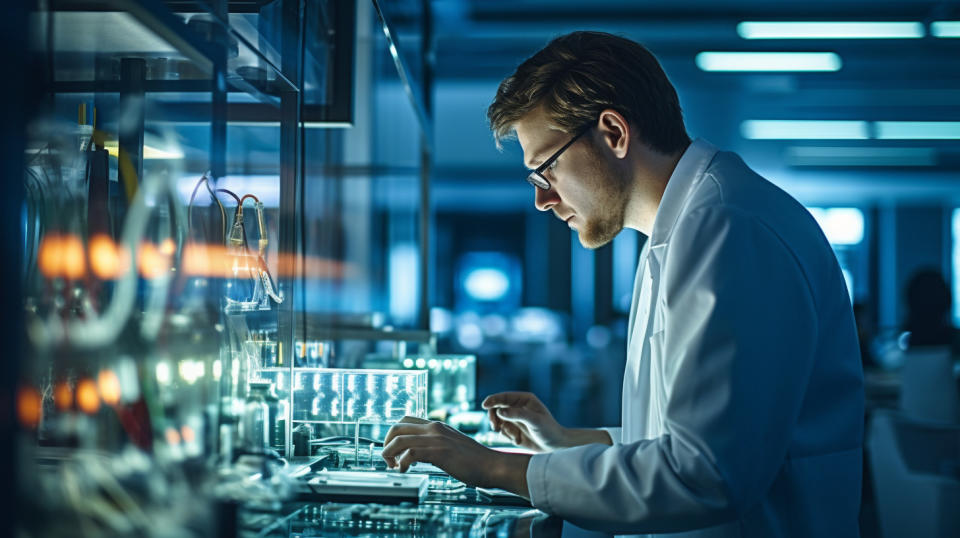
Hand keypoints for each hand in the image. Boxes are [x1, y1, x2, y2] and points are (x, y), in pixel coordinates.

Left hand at [381, 416, 530, 496]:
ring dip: (389, 454)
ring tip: (393, 467)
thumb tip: (419, 456)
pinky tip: (404, 471)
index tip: (393, 451)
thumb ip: (437, 446)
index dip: (394, 435)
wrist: (492, 465)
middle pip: (397, 427)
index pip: (406, 421)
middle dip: (386, 443)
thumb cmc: (475, 461)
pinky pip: (410, 453)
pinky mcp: (439, 452)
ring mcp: (436, 439)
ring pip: (399, 439)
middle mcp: (434, 428)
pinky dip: (402, 463)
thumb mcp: (452, 446)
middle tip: (389, 460)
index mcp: (437, 426)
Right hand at [481, 392, 567, 451]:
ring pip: (498, 421)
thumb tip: (499, 412)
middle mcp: (517, 407)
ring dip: (503, 430)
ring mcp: (514, 418)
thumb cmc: (548, 430)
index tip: (485, 406)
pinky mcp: (513, 430)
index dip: (492, 400)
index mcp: (524, 399)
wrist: (555, 445)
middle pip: (496, 408)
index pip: (503, 397)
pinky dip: (508, 436)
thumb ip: (517, 415)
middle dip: (494, 417)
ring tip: (515, 437)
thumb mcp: (534, 421)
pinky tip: (519, 440)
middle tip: (495, 427)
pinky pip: (502, 431)